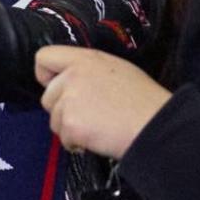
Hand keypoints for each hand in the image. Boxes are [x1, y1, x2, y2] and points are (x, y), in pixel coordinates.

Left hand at [35, 46, 171, 158]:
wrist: (156, 125)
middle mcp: (73, 76)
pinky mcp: (70, 123)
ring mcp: (69, 100)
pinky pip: (64, 138)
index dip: (45, 74)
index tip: (56, 85)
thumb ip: (87, 71)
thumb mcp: (117, 70)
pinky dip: (77, 143)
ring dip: (71, 127)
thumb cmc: (143, 101)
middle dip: (63, 109)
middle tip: (92, 113)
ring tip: (99, 125)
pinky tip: (99, 137)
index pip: (43, 57)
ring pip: (54, 120)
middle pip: (48, 97)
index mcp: (85, 59)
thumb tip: (67, 80)